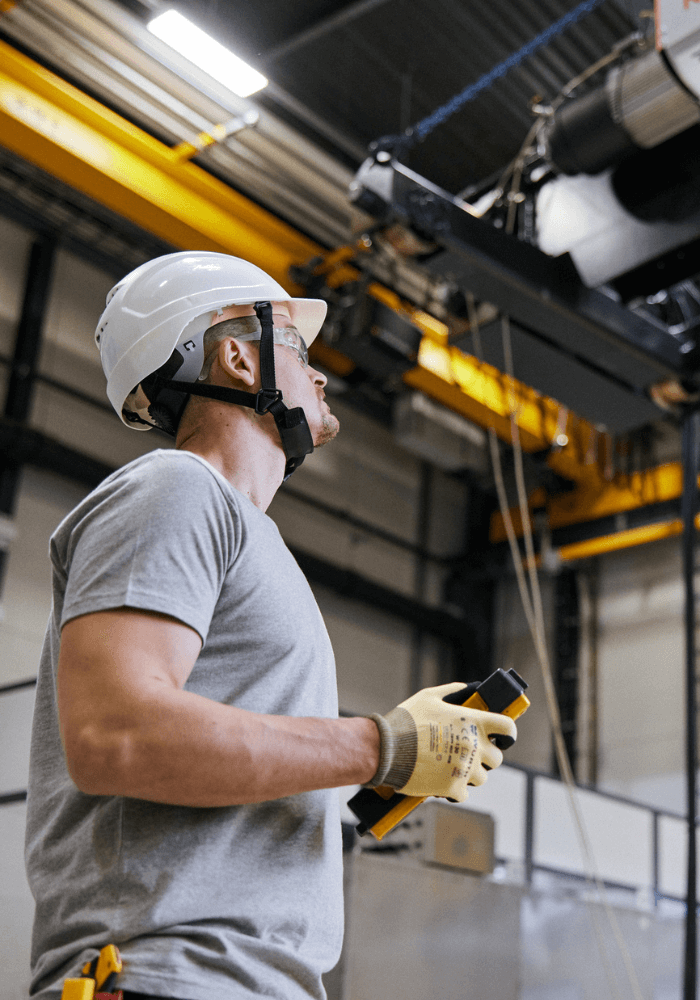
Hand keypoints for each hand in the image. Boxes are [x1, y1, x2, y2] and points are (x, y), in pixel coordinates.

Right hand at [368, 682, 516, 801]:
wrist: (385, 748)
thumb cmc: (406, 720)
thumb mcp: (429, 696)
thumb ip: (452, 691)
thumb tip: (468, 689)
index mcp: (472, 722)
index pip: (508, 728)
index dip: (507, 734)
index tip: (502, 738)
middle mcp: (474, 746)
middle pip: (497, 758)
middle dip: (485, 757)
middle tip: (468, 754)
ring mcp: (465, 768)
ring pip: (481, 778)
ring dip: (470, 774)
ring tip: (451, 767)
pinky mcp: (453, 788)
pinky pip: (463, 794)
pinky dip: (454, 790)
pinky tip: (441, 780)